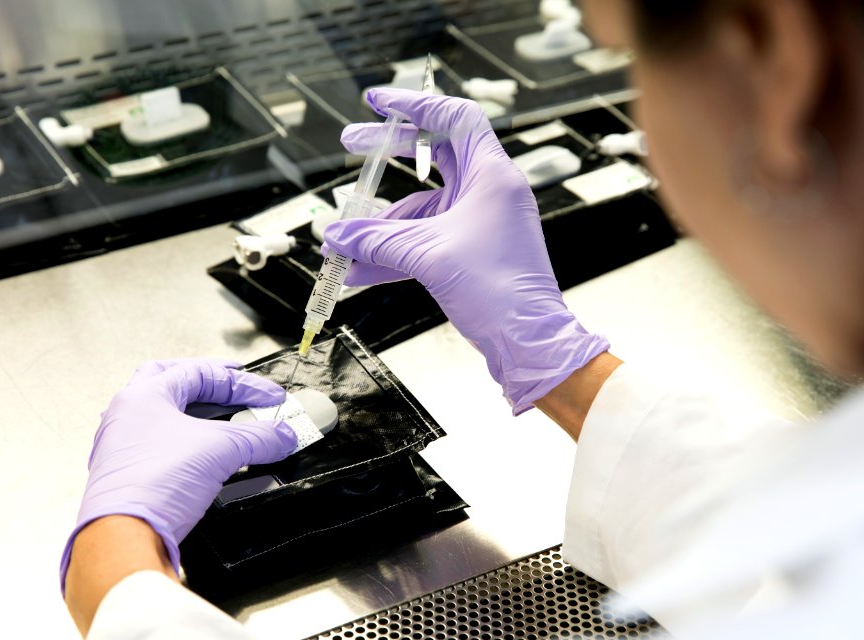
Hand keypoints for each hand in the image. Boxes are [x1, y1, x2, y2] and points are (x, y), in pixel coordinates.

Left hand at [60, 359, 296, 591]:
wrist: (125, 537)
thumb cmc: (153, 485)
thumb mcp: (221, 450)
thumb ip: (258, 437)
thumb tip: (282, 434)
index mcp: (143, 396)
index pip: (201, 373)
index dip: (243, 384)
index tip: (269, 399)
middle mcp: (129, 415)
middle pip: (174, 382)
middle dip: (210, 382)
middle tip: (236, 383)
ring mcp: (125, 445)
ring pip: (167, 414)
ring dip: (199, 411)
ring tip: (226, 415)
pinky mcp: (132, 473)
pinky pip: (164, 444)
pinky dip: (190, 439)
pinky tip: (206, 450)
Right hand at [323, 88, 608, 412]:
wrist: (528, 343)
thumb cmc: (499, 292)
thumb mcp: (428, 256)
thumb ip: (377, 241)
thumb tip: (336, 237)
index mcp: (492, 175)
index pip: (454, 118)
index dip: (414, 105)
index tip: (378, 101)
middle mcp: (489, 192)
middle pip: (434, 156)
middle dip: (388, 155)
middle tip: (350, 144)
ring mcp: (481, 222)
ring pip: (422, 209)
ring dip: (382, 226)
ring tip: (342, 244)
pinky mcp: (472, 251)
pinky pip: (425, 240)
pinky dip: (395, 252)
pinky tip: (359, 271)